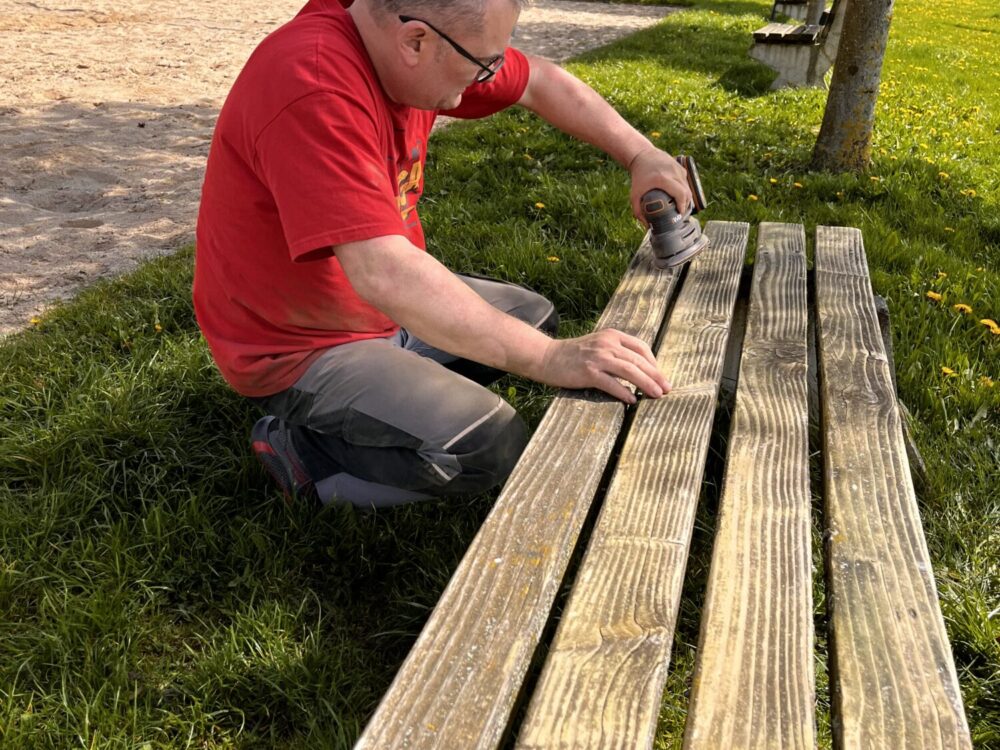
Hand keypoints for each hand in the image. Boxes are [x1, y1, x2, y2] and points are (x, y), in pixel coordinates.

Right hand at [536, 329, 671, 403]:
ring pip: (629, 371)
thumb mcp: (598, 345)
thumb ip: (617, 352)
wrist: (547, 357)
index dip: (654, 363)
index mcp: (612, 336)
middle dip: (656, 375)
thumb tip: (639, 370)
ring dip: (646, 384)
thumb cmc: (573, 355)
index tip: (661, 376)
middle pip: (638, 360)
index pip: (641, 347)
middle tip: (667, 388)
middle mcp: (607, 344)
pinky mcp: (588, 372)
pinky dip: (624, 392)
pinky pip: (611, 383)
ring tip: (657, 395)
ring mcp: (597, 357)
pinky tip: (632, 400)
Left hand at [627, 147, 692, 220]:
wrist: (642, 155)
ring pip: (688, 186)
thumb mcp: (634, 195)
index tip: (680, 213)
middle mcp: (673, 172)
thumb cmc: (638, 176)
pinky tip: (680, 195)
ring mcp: (678, 168)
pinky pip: (686, 181)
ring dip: (686, 197)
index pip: (680, 194)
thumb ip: (638, 212)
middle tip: (681, 212)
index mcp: (663, 179)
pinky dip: (684, 189)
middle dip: (686, 204)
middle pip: (687, 192)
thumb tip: (647, 226)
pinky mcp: (680, 166)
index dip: (683, 205)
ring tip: (681, 205)